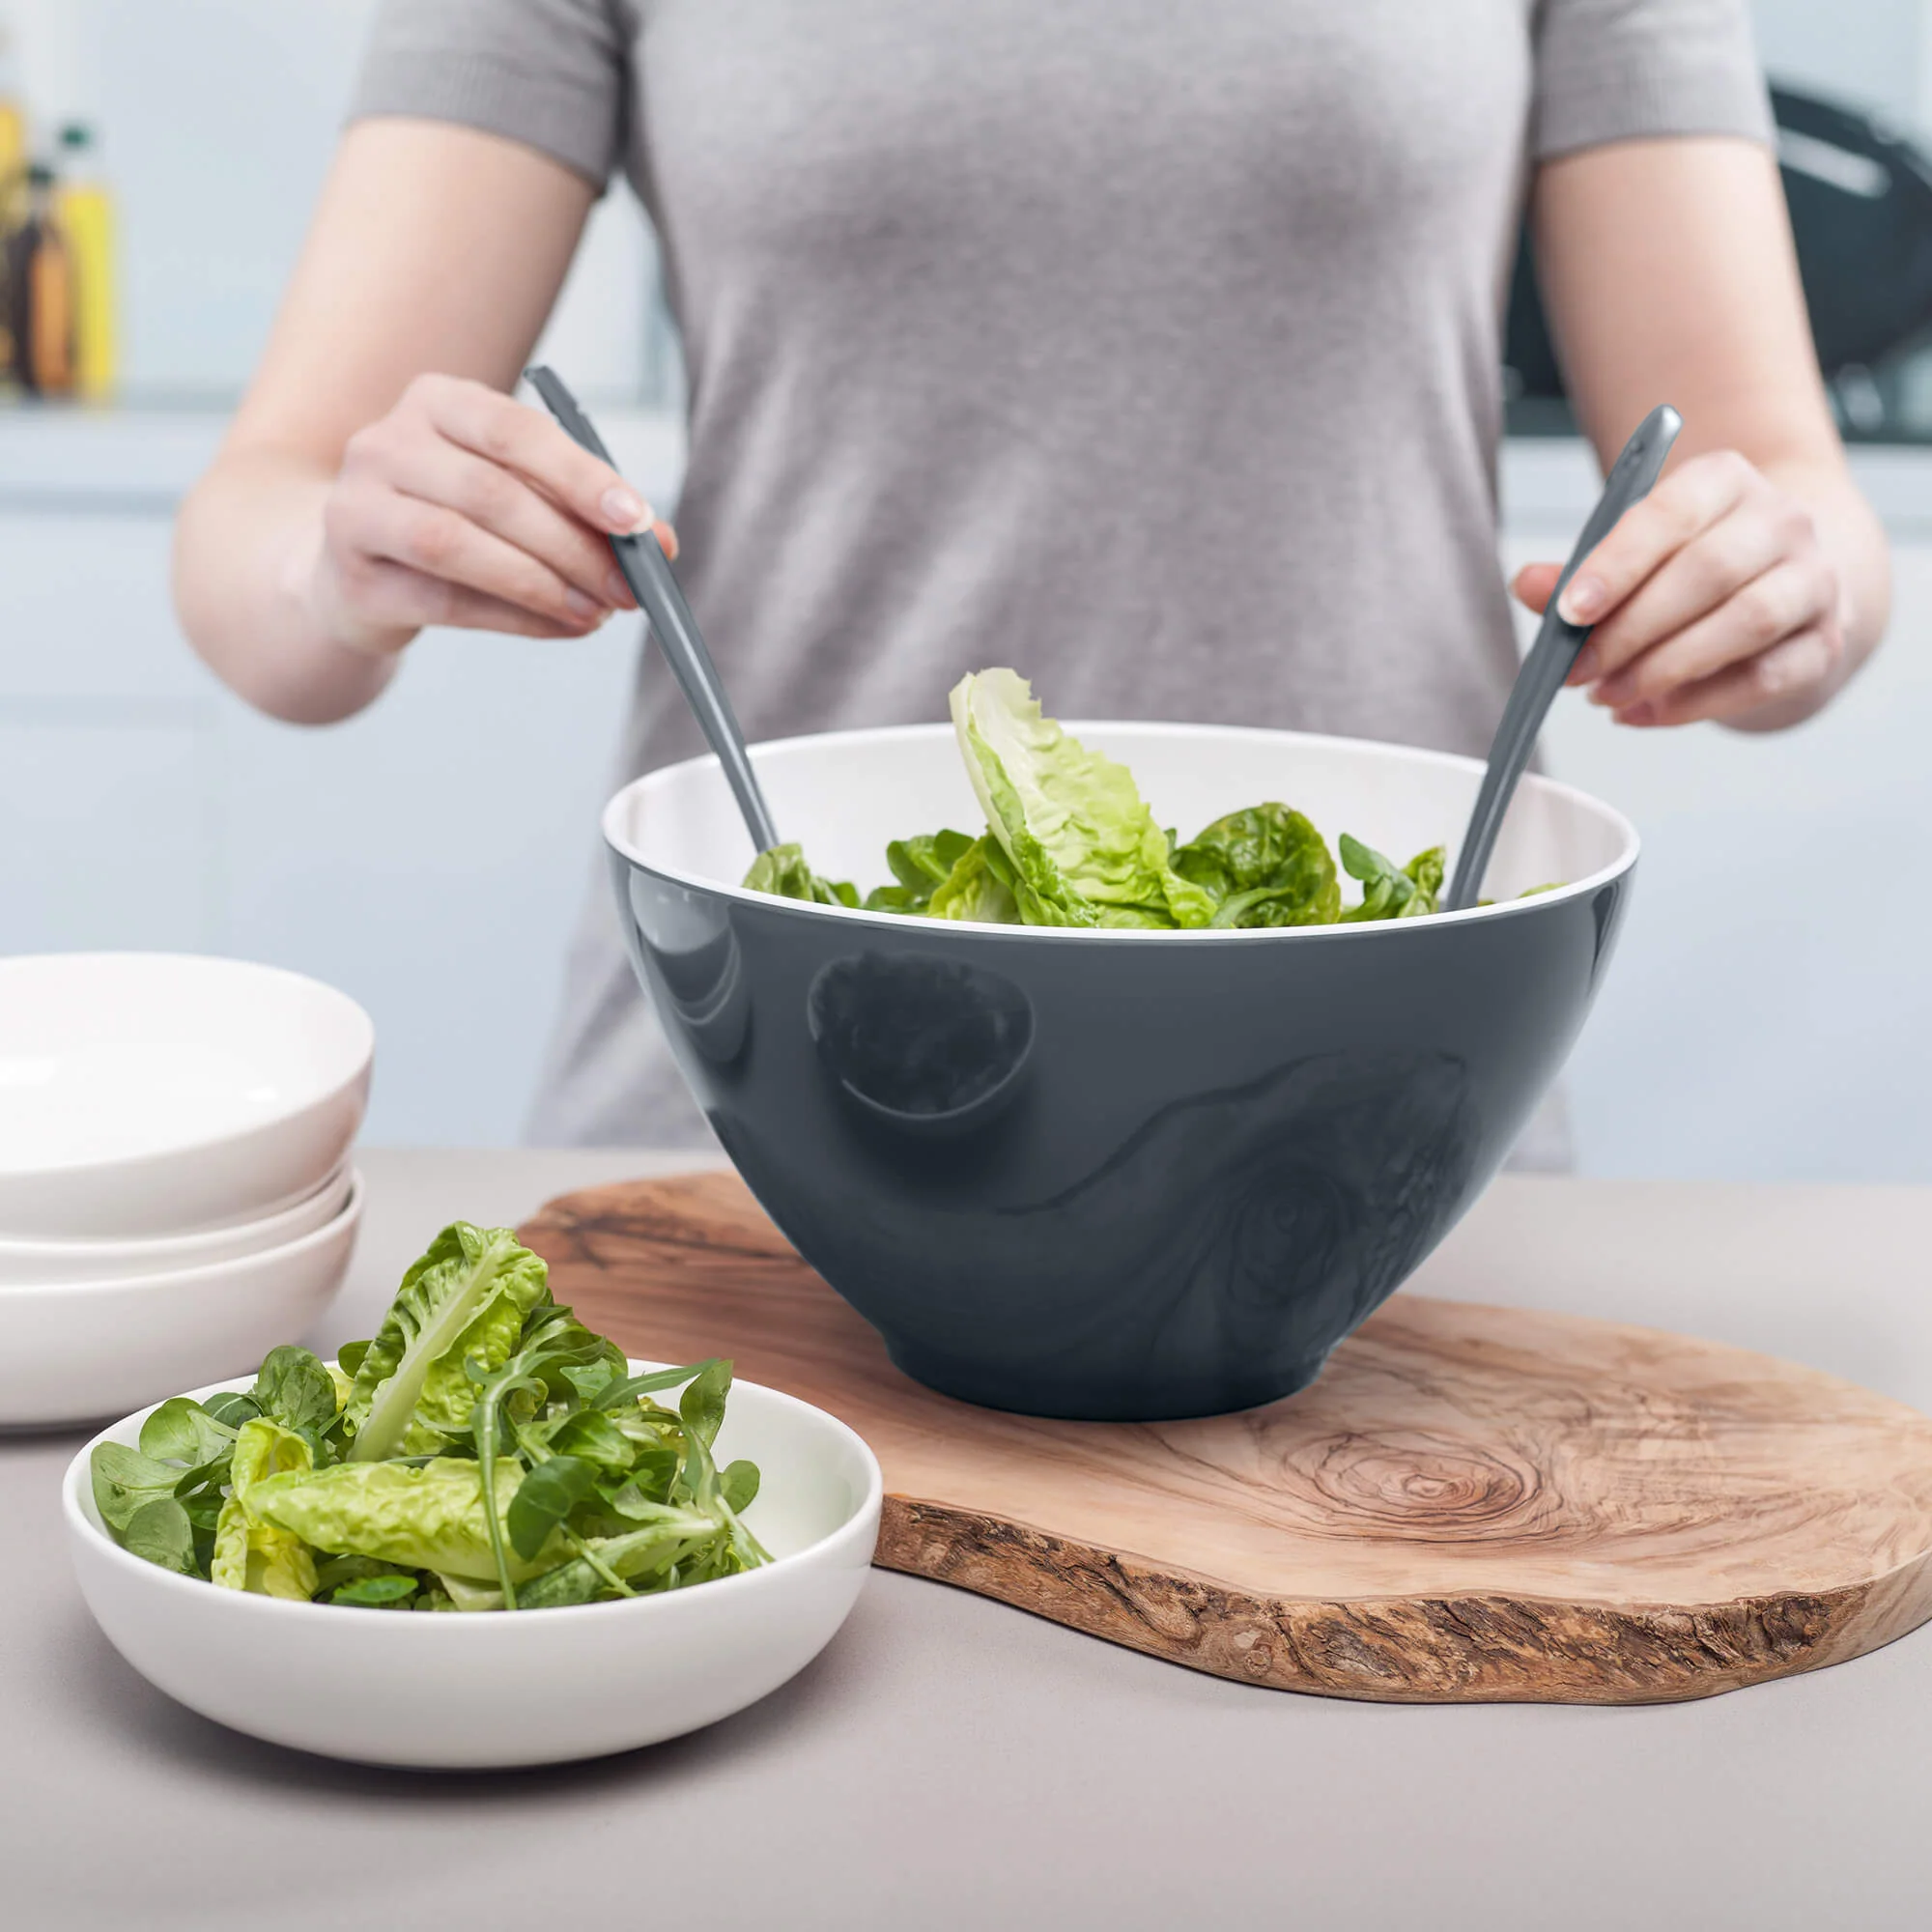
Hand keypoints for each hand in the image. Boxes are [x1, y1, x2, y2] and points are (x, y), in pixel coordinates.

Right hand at [310, 373, 676, 654]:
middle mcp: (385, 442)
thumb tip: (660, 544)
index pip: (514, 430)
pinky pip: (446, 601)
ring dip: (542, 585)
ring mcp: (356, 507)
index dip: (580, 476)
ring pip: (458, 545)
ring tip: (596, 613)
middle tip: (628, 588)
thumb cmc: (459, 518)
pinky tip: (561, 627)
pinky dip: (516, 619)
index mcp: (436, 401)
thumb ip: (584, 510)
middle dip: (573, 546)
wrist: (359, 569)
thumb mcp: (520, 495)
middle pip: (491, 492)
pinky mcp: (355, 576)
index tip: (637, 522)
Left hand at [1511, 450, 1846, 727]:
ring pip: (1745, 622)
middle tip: (1577, 672)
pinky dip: (1696, 703)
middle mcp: (1782, 521)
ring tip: (1607, 696)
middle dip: (1630, 630)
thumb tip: (1528, 585)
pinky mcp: (1823, 642)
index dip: (1616, 565)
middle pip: (1707, 571)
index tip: (1569, 613)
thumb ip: (1578, 573)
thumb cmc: (1691, 567)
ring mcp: (1813, 580)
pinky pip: (1763, 678)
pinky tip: (1644, 714)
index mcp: (1725, 481)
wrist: (1785, 587)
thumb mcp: (1634, 555)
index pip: (1671, 514)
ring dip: (1664, 668)